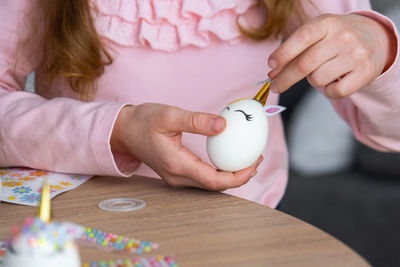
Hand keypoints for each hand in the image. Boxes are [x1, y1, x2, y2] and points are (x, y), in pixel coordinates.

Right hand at [111, 103, 261, 190]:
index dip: (238, 176)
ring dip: (230, 175)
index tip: (254, 163)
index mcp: (177, 165)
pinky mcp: (177, 173)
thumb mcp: (169, 115)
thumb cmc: (143, 121)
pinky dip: (219, 171)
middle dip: (239, 176)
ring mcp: (176, 178)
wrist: (124, 131)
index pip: (214, 181)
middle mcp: (177, 177)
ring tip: (247, 158)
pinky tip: (228, 159)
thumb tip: (224, 125)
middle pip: (215, 186)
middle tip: (256, 158)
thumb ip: (197, 121)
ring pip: (210, 184)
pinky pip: (203, 178)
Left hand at [268, 13, 396, 98]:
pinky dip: (329, 91)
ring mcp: (355, 55)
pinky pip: (334, 92)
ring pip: (317, 79)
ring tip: (322, 72)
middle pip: (304, 64)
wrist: (374, 39)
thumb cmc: (335, 39)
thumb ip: (294, 51)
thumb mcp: (317, 35)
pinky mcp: (365, 73)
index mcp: (327, 23)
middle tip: (274, 87)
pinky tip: (334, 81)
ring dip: (313, 81)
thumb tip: (273, 73)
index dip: (283, 54)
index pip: (301, 38)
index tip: (270, 67)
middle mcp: (342, 37)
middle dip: (284, 79)